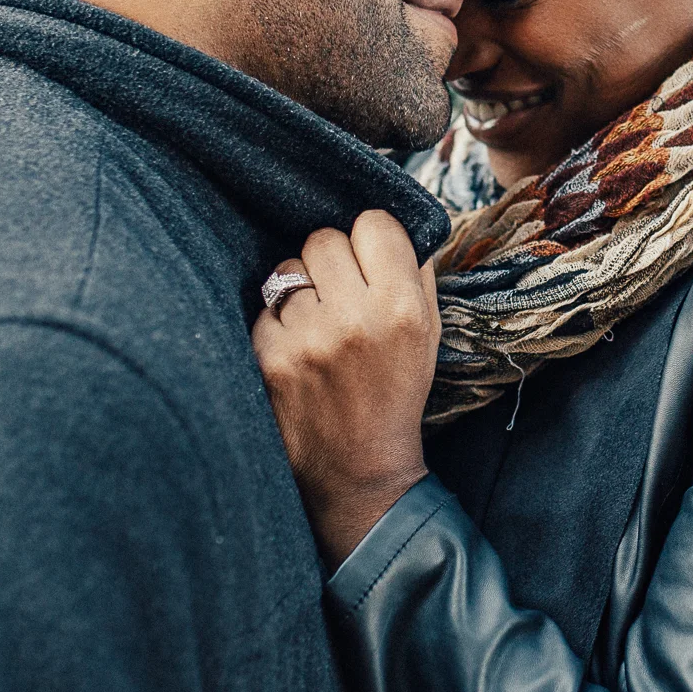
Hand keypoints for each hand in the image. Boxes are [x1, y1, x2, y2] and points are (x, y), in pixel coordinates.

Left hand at [252, 211, 439, 562]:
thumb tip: (388, 224)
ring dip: (301, 289)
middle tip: (341, 294)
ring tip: (317, 325)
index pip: (374, 223)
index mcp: (402, 309)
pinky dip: (278, 323)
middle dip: (332, 261)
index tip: (371, 260)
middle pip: (325, 237)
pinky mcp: (268, 357)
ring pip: (289, 268)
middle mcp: (355, 319)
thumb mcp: (427, 335)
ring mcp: (307, 338)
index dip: (371, 239)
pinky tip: (297, 350)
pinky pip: (265, 307)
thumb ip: (415, 275)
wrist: (357, 468)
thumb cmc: (395, 393)